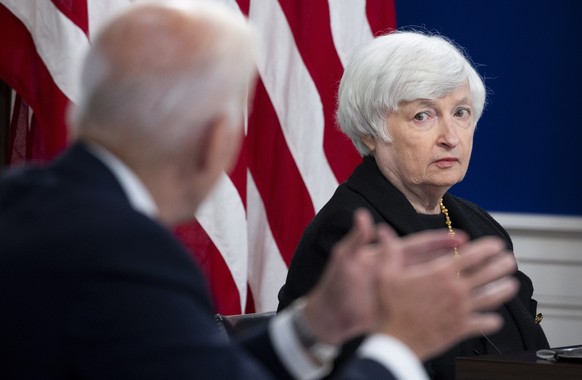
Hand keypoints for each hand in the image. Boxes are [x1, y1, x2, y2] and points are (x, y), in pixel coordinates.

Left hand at [302, 208, 468, 345]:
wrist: (328, 315)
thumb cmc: (335, 285)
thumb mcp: (345, 259)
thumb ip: (357, 238)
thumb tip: (362, 214)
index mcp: (387, 256)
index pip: (419, 245)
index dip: (440, 242)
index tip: (463, 238)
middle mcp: (398, 271)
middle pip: (433, 263)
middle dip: (456, 259)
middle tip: (483, 256)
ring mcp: (401, 290)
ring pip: (434, 284)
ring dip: (456, 282)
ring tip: (483, 281)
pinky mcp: (401, 307)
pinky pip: (427, 305)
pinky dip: (445, 305)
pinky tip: (465, 308)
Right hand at [375, 231, 518, 359]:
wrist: (396, 341)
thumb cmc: (390, 307)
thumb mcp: (385, 275)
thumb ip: (389, 251)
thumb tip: (383, 231)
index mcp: (440, 273)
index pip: (472, 255)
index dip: (488, 247)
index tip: (497, 244)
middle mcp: (456, 290)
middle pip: (488, 274)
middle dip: (502, 265)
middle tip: (509, 260)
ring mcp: (461, 310)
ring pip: (492, 297)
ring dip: (504, 290)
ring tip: (512, 284)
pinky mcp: (461, 328)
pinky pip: (483, 323)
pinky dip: (492, 321)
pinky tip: (495, 319)